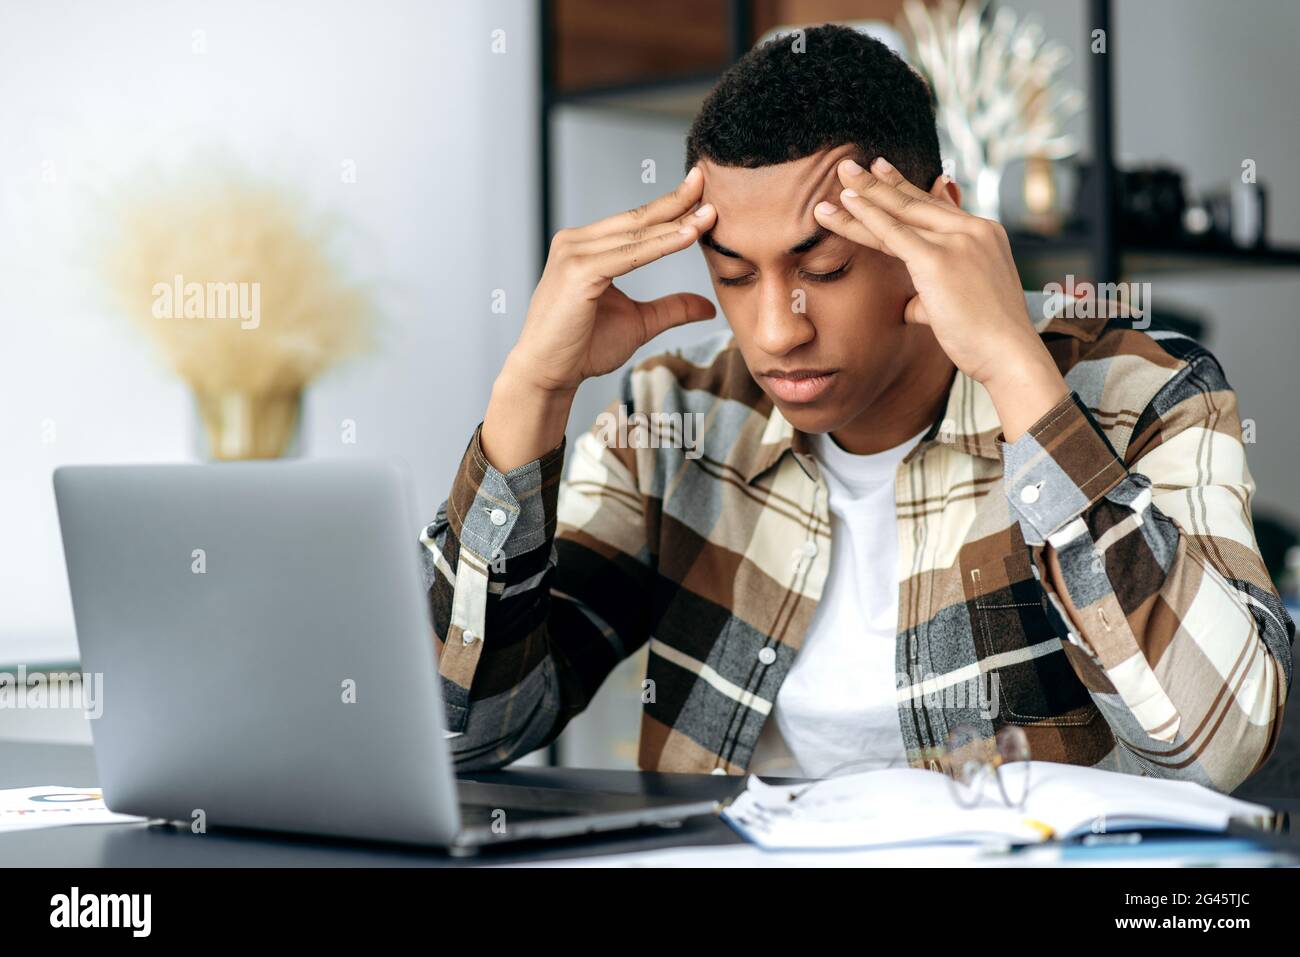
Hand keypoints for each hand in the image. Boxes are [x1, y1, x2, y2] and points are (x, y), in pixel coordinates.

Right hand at [507, 167, 718, 394]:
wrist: (548, 374)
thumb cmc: (582, 348)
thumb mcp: (639, 323)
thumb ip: (670, 308)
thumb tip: (708, 307)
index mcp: (586, 247)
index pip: (635, 222)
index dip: (670, 207)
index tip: (702, 193)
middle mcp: (576, 242)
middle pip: (636, 219)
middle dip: (676, 202)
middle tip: (707, 182)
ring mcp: (573, 253)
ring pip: (635, 235)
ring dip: (675, 222)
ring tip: (709, 212)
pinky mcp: (578, 271)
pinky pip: (630, 254)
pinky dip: (662, 245)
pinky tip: (689, 236)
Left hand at [813, 156, 1067, 439]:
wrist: (1010, 355)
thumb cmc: (986, 340)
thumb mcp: (962, 306)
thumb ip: (934, 296)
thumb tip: (912, 303)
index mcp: (983, 236)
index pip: (936, 207)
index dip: (906, 189)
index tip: (882, 170)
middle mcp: (973, 230)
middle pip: (916, 202)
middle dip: (880, 182)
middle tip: (850, 165)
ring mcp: (958, 241)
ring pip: (900, 213)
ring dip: (866, 193)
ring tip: (840, 173)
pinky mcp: (938, 259)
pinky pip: (893, 233)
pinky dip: (867, 216)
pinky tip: (845, 202)